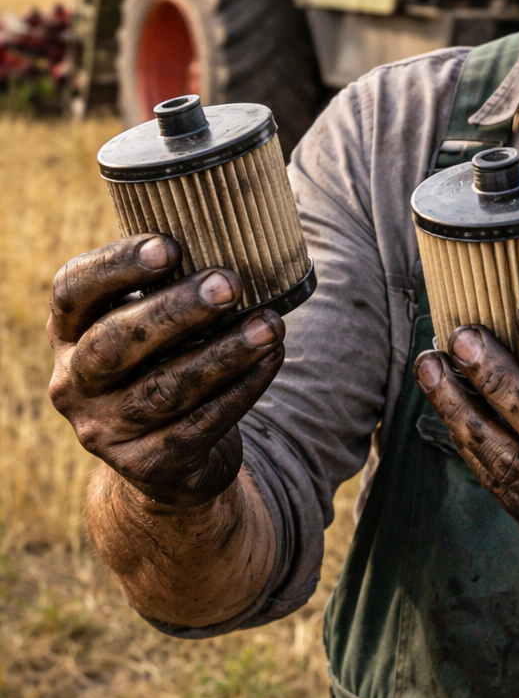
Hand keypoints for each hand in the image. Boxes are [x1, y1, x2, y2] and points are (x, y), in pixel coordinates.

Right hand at [48, 234, 284, 508]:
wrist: (167, 459)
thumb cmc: (165, 362)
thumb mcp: (148, 324)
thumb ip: (169, 286)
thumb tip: (236, 232)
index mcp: (68, 332)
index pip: (73, 291)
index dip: (116, 266)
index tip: (171, 247)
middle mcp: (74, 382)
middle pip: (115, 342)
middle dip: (176, 311)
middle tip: (230, 285)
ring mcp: (104, 429)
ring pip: (165, 389)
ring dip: (225, 354)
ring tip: (270, 326)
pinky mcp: (146, 465)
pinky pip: (199, 425)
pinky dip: (241, 390)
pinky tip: (270, 360)